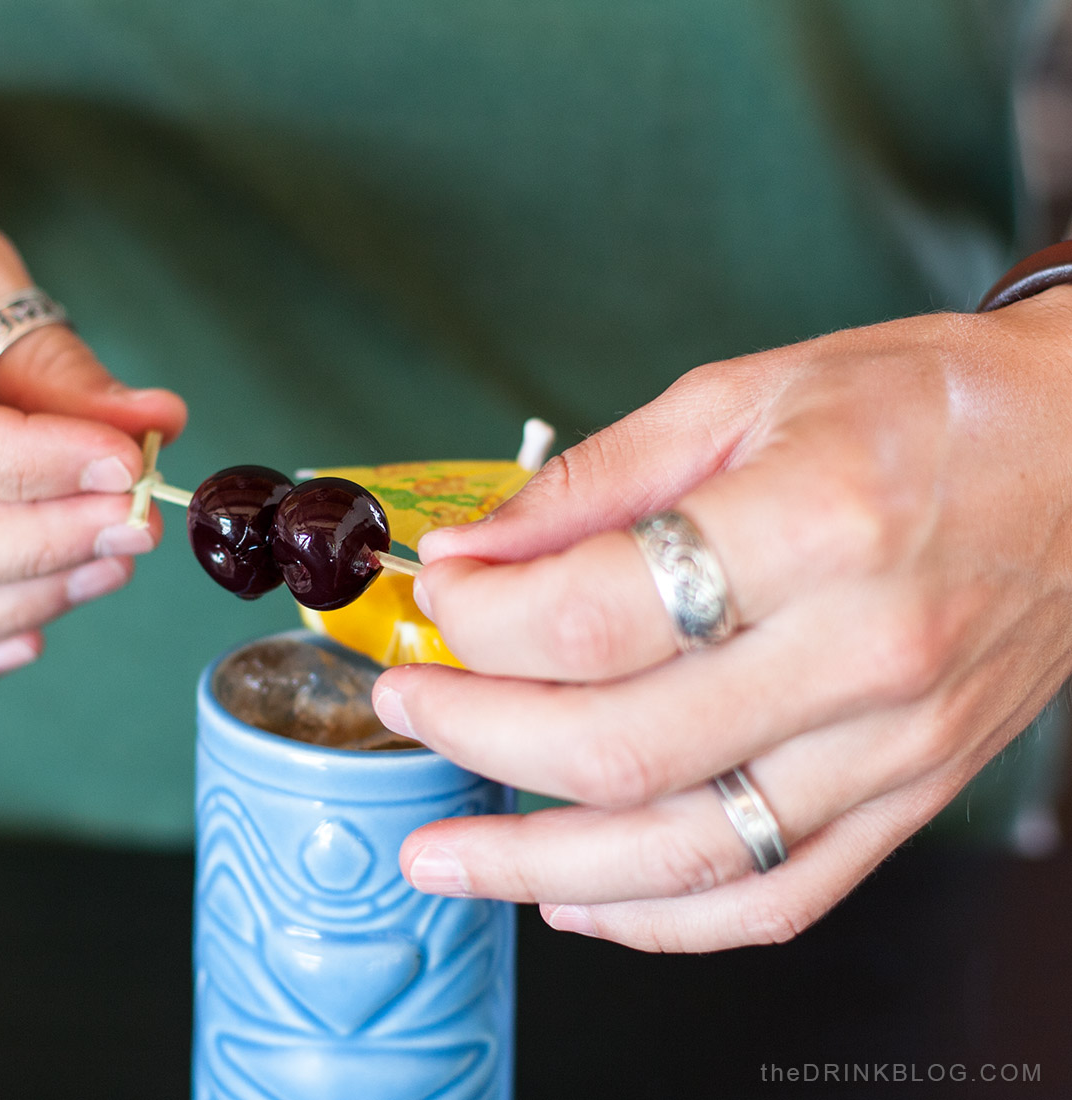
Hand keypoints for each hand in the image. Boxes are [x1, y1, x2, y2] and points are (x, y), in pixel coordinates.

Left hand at [374, 289, 1071, 950]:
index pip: (596, 617)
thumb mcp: (741, 396)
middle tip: (408, 707)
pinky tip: (573, 900)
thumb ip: (591, 482)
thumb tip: (470, 551)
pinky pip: (775, 897)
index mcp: (814, 527)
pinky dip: (660, 920)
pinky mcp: (911, 796)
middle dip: (478, 738)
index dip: (482, 621)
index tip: (436, 600)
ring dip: (535, 865)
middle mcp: (861, 653)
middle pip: (620, 747)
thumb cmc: (921, 408)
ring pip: (685, 853)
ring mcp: (894, 746)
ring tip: (440, 855)